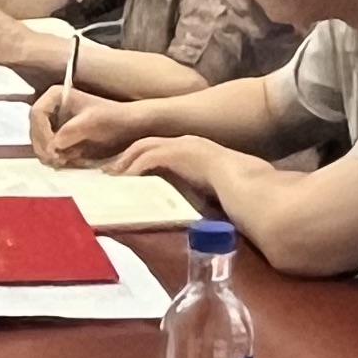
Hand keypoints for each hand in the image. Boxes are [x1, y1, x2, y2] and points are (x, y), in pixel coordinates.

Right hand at [34, 88, 146, 166]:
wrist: (125, 125)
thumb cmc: (112, 118)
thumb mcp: (93, 122)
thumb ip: (72, 131)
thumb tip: (53, 144)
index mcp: (56, 95)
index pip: (37, 113)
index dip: (40, 132)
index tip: (52, 148)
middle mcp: (50, 107)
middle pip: (34, 128)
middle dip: (42, 145)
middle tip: (55, 160)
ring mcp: (53, 122)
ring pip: (38, 140)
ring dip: (46, 153)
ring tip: (61, 162)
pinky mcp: (58, 135)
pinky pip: (47, 148)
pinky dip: (52, 157)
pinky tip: (64, 161)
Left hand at [109, 135, 233, 206]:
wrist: (249, 186)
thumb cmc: (234, 194)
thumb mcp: (205, 191)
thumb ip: (188, 195)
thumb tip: (175, 213)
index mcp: (191, 151)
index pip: (158, 150)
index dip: (138, 161)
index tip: (123, 174)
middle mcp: (185, 143)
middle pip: (146, 144)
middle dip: (126, 158)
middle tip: (108, 173)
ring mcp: (183, 145)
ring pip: (144, 147)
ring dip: (126, 161)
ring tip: (111, 176)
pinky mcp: (181, 152)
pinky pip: (151, 157)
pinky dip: (137, 167)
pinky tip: (126, 179)